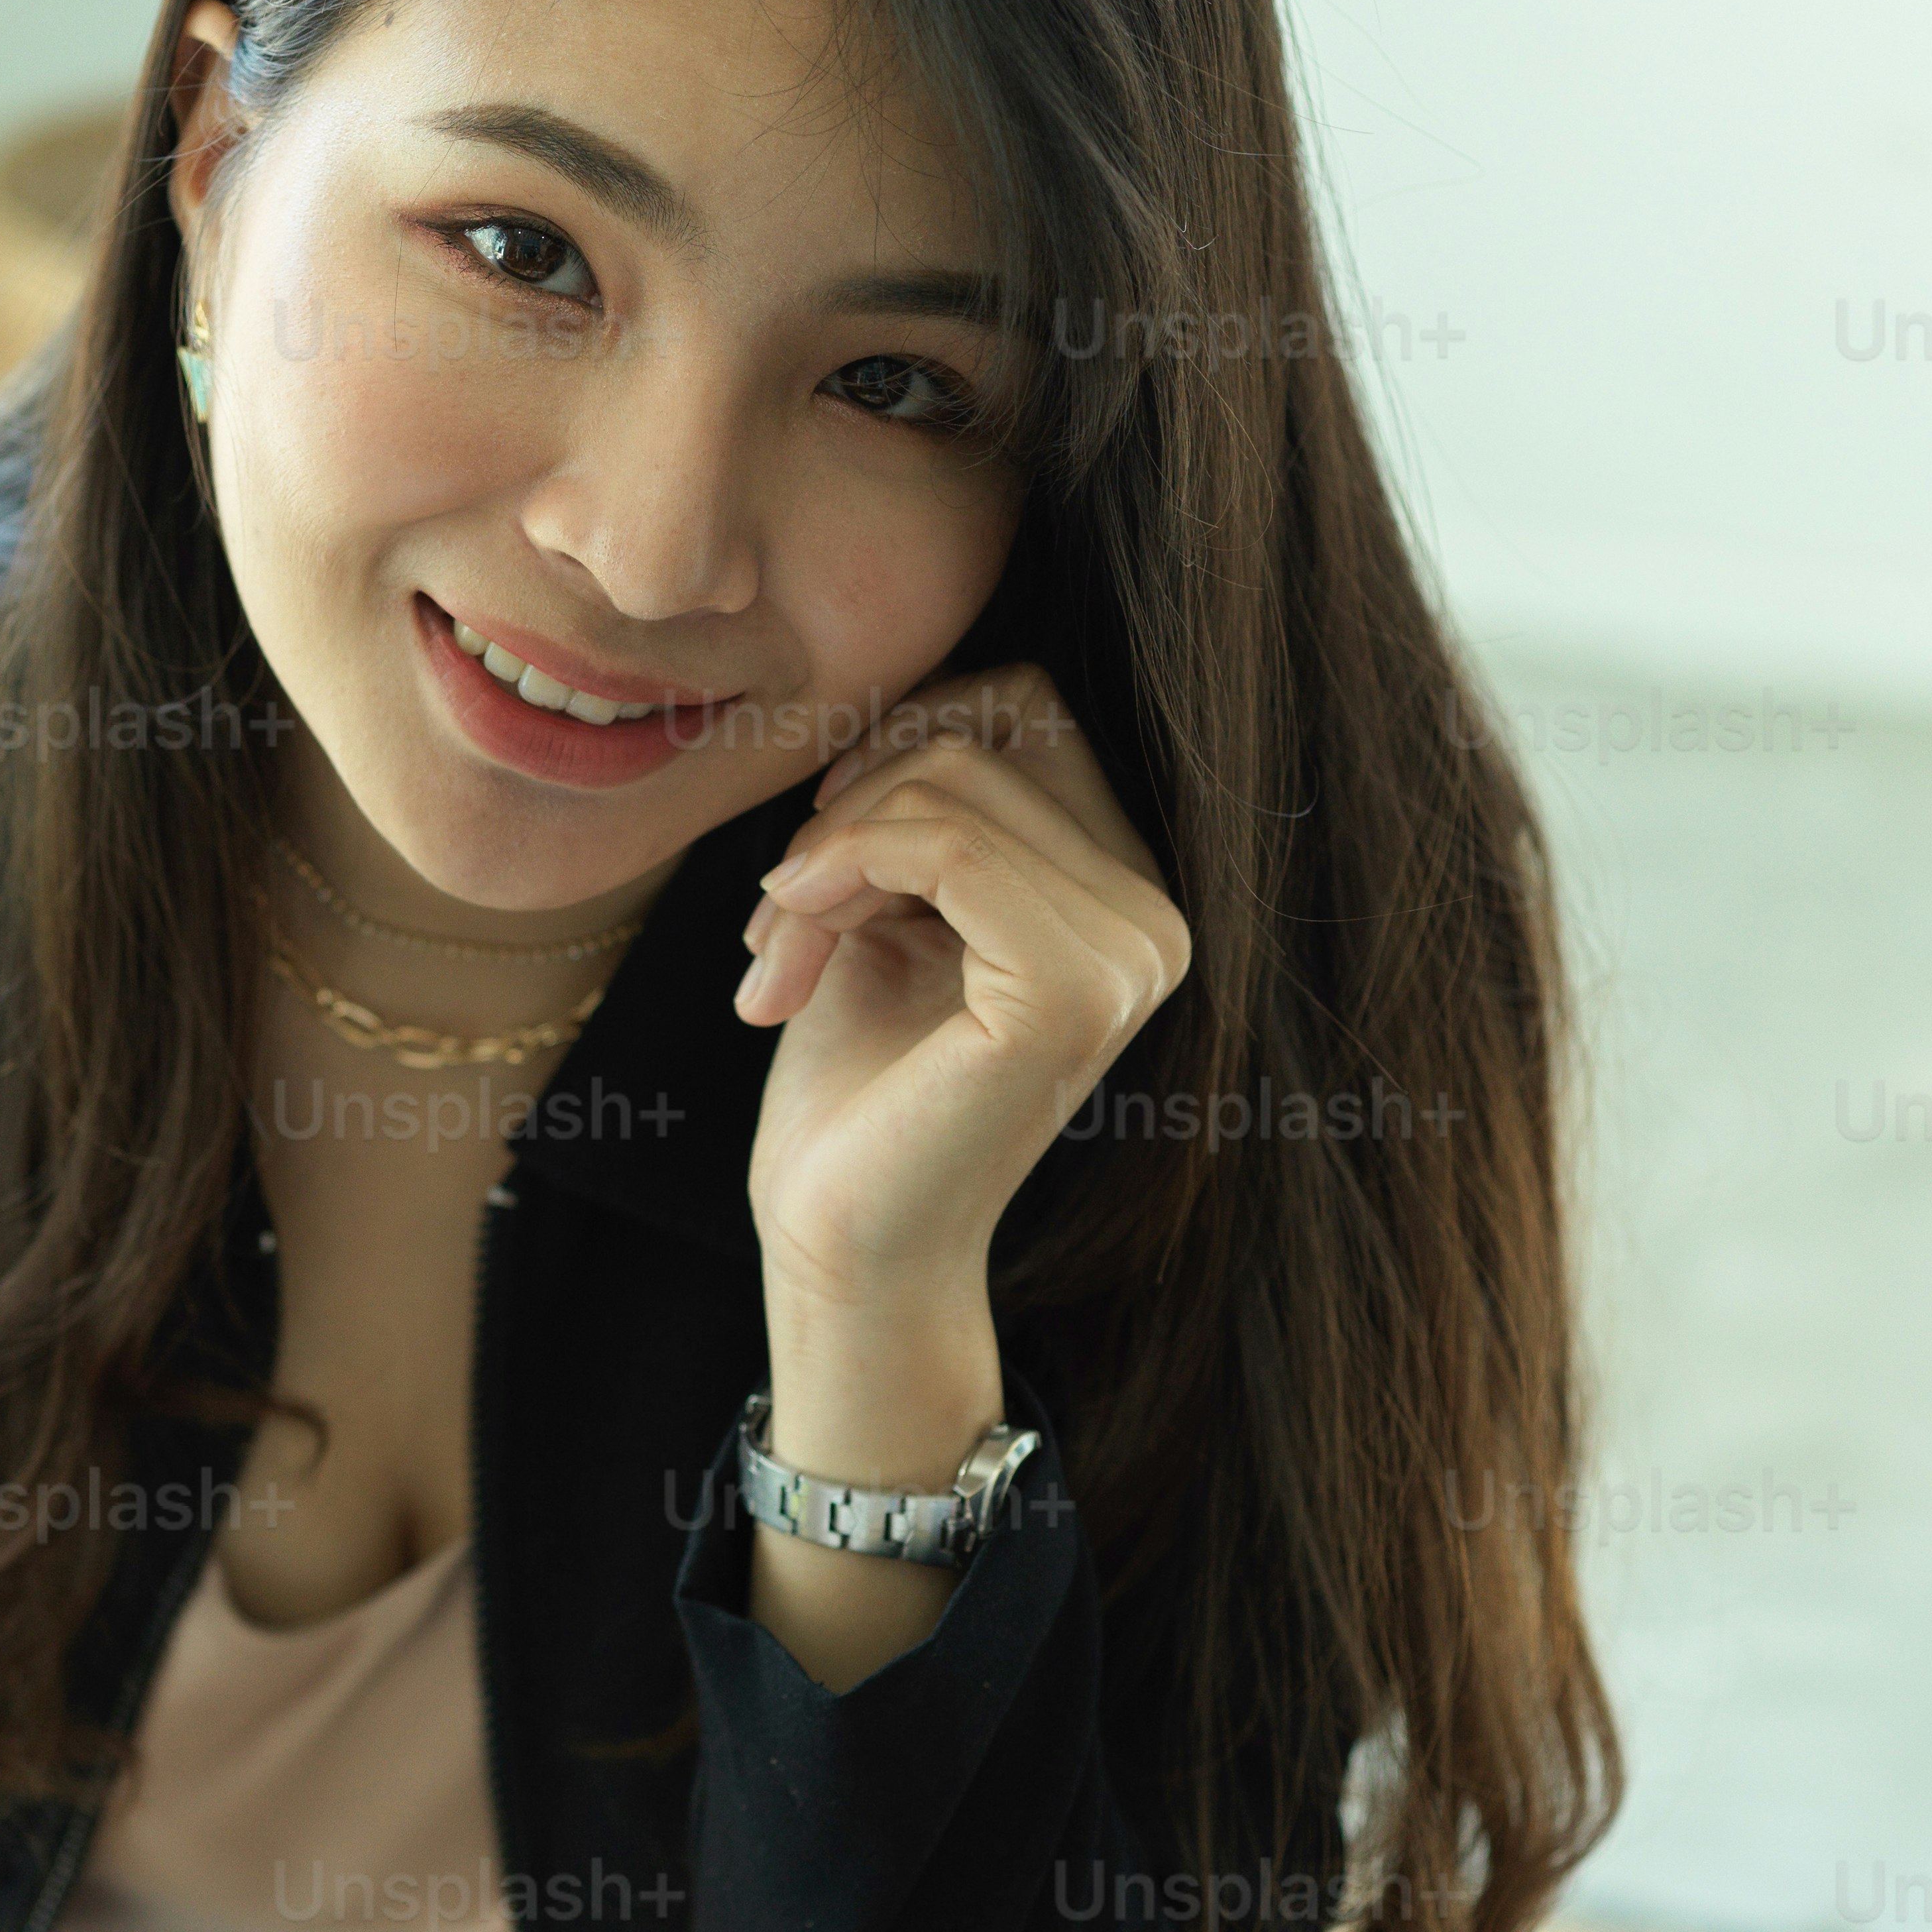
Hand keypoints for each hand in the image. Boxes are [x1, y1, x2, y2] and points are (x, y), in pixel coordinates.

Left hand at [737, 669, 1188, 1305]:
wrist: (839, 1238)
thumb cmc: (858, 1085)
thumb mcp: (891, 905)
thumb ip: (926, 799)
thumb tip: (914, 693)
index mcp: (1124, 891)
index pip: (1025, 704)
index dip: (899, 739)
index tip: (817, 846)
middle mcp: (1155, 918)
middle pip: (986, 730)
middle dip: (848, 803)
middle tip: (778, 916)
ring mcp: (1130, 955)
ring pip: (952, 781)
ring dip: (823, 854)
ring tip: (775, 954)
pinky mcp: (1070, 991)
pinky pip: (944, 843)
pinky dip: (836, 871)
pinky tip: (783, 961)